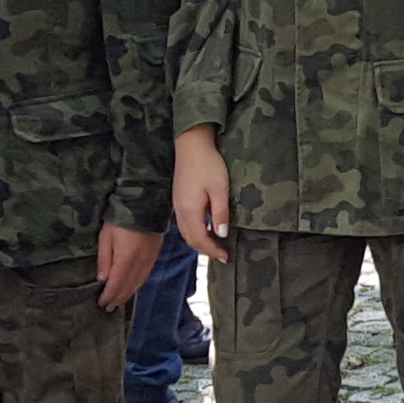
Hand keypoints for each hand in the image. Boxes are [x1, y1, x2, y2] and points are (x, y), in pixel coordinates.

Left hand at [97, 223, 165, 310]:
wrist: (145, 205)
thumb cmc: (120, 219)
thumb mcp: (105, 236)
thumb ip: (104, 259)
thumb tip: (102, 279)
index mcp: (126, 260)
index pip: (116, 284)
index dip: (109, 296)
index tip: (102, 303)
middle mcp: (140, 264)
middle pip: (128, 287)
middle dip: (118, 298)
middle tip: (109, 308)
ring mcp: (149, 260)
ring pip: (138, 283)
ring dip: (128, 294)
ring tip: (120, 301)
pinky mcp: (154, 256)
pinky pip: (145, 276)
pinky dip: (137, 285)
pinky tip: (133, 287)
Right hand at [173, 126, 231, 262]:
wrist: (191, 144)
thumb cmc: (208, 164)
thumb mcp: (220, 189)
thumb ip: (220, 213)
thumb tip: (221, 235)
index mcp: (189, 211)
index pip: (199, 239)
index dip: (212, 250)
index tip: (225, 257)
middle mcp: (180, 211)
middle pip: (190, 239)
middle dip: (205, 249)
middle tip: (221, 255)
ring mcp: (177, 205)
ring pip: (186, 232)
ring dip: (199, 241)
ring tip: (214, 246)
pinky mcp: (179, 198)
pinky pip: (185, 223)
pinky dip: (195, 231)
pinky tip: (206, 228)